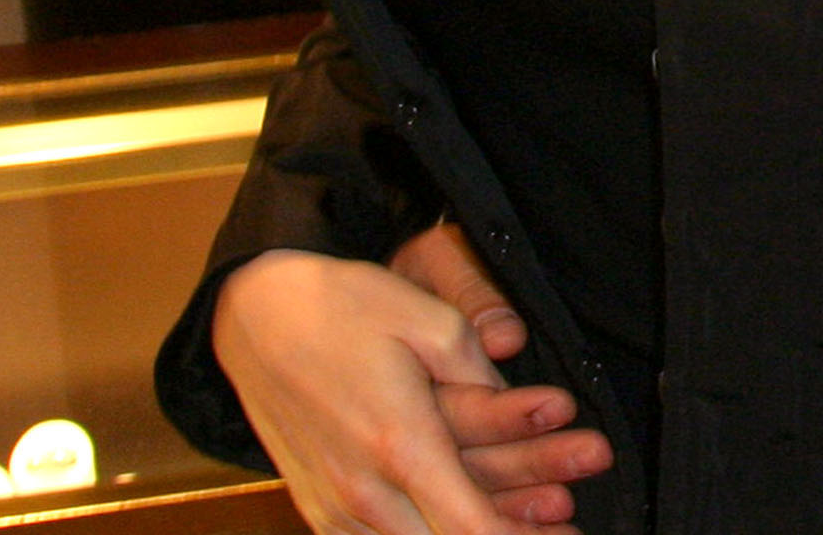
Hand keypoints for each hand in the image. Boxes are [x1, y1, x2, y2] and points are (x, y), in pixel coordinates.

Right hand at [211, 243, 602, 533]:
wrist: (258, 317)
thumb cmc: (346, 309)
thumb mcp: (429, 319)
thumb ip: (480, 375)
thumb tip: (526, 411)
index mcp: (400, 443)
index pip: (468, 526)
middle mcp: (364, 491)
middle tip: (564, 525)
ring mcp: (335, 508)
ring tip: (536, 523)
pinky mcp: (318, 509)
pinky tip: (454, 525)